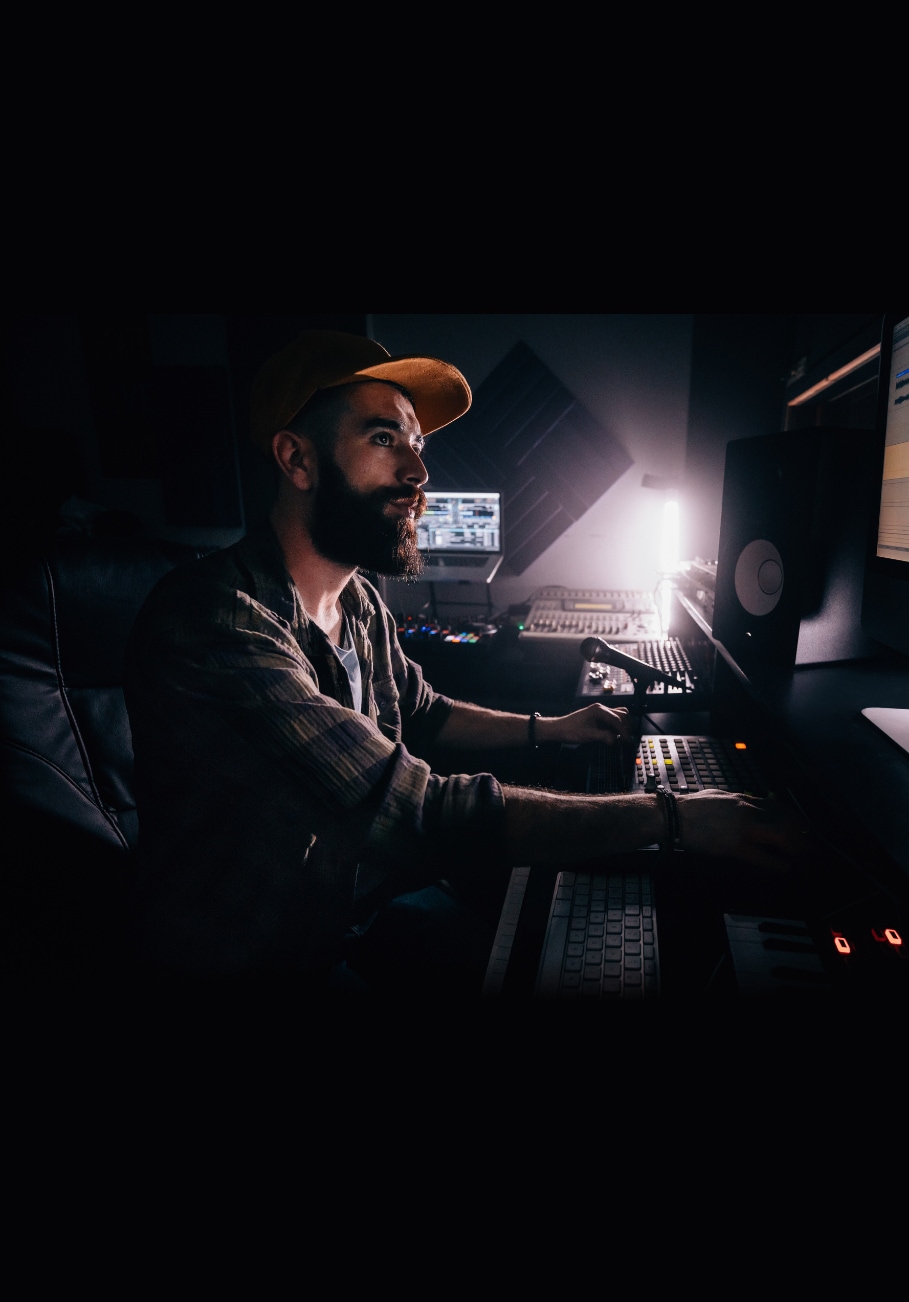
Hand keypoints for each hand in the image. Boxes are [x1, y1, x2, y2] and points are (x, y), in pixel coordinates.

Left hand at [543, 703, 634, 746]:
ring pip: (619, 716)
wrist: (559, 729)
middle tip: (627, 740)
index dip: (624, 731)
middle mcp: (601, 709)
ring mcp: (601, 713)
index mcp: (599, 710)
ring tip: (622, 738)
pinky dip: (617, 727)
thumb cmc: (570, 730)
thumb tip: (616, 740)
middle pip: (622, 715)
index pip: (617, 719)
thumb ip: (603, 737)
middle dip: (626, 727)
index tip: (627, 741)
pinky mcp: (599, 718)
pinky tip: (615, 736)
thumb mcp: (588, 735)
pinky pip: (613, 721)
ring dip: (623, 726)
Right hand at [677, 789, 804, 870]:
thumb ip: (735, 801)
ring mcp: (744, 828)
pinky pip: (764, 857)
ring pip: (781, 836)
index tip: (801, 827)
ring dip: (796, 848)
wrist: (673, 816)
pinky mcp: (736, 846)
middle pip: (785, 820)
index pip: (778, 806)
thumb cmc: (690, 808)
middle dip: (801, 834)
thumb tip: (746, 804)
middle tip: (809, 846)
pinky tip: (786, 869)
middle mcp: (749, 810)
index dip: (793, 818)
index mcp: (743, 799)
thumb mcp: (718, 797)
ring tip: (803, 858)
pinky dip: (778, 864)